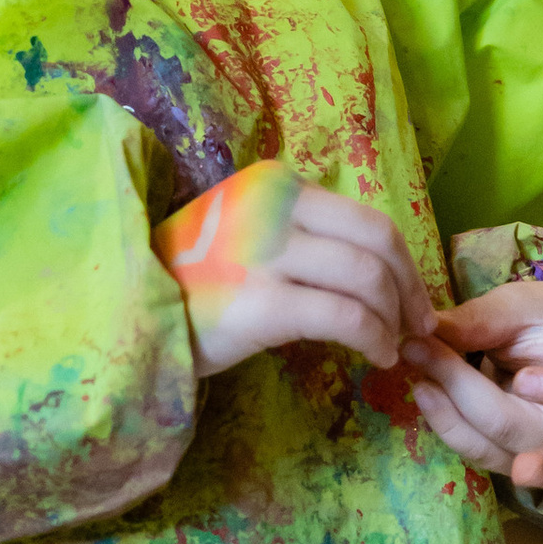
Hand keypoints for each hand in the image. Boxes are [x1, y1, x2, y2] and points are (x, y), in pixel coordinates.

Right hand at [154, 163, 437, 379]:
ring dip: (394, 320)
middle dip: (410, 288)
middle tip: (417, 326)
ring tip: (392, 348)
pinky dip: (374, 339)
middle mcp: (273, 208)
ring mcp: (265, 252)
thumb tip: (375, 271)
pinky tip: (377, 358)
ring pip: (367, 278)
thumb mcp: (245, 235)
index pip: (365, 218)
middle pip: (378, 240)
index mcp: (275, 186)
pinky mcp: (261, 302)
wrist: (124, 319)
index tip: (410, 298)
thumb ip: (301, 236)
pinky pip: (345, 317)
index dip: (403, 263)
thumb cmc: (187, 284)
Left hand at [410, 275, 542, 494]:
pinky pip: (482, 453)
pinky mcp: (520, 462)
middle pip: (536, 436)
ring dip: (452, 416)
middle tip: (429, 369)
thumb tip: (433, 328)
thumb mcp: (531, 305)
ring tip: (418, 374)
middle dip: (476, 406)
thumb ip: (489, 317)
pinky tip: (425, 391)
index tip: (523, 380)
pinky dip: (448, 425)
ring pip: (503, 452)